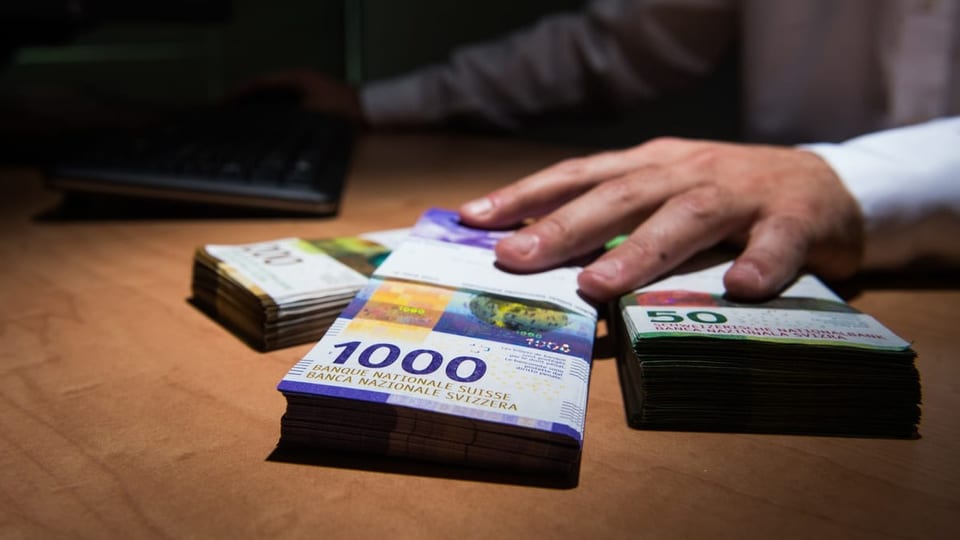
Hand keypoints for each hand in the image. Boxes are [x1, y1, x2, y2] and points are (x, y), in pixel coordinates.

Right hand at [230, 69, 365, 123]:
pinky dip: (272, 115)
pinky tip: (265, 128)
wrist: (372, 113)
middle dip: (244, 102)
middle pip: (263, 89)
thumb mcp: (312, 116)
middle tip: (226, 115)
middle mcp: (299, 81)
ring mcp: (306, 90)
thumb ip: (287, 120)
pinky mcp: (313, 102)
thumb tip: (262, 127)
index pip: (259, 83)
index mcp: (296, 78)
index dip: (239, 94)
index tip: (223, 104)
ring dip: (257, 109)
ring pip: (273, 98)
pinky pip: (285, 107)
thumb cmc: (344, 112)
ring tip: (240, 123)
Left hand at [458, 137, 864, 301]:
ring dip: (639, 252)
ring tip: (598, 285)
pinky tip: (741, 288)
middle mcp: (686, 172)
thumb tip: (538, 254)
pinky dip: (760, 262)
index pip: (577, 176)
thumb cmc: (727, 198)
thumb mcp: (664, 194)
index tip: (473, 219)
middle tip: (515, 259)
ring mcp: (740, 193)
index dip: (525, 195)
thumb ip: (614, 218)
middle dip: (563, 227)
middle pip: (618, 196)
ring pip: (685, 217)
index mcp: (650, 166)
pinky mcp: (796, 218)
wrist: (826, 186)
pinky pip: (778, 240)